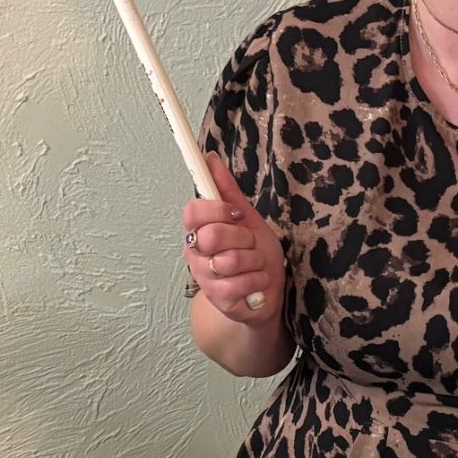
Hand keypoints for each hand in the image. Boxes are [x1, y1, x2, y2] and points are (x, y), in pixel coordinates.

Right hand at [184, 153, 284, 325]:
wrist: (265, 293)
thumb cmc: (254, 254)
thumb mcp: (247, 218)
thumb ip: (228, 190)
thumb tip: (210, 157)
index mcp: (199, 229)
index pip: (192, 212)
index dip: (217, 210)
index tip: (235, 214)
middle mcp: (195, 252)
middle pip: (212, 235)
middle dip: (243, 238)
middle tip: (250, 244)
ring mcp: (204, 278)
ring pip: (229, 261)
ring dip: (254, 262)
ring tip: (256, 265)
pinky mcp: (217, 299)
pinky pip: (238, 284)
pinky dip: (257, 281)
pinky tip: (257, 283)